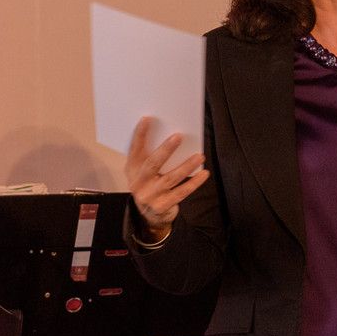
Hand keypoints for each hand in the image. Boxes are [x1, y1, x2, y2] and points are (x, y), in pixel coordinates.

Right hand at [125, 117, 208, 241]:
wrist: (149, 216)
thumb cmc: (150, 185)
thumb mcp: (145, 172)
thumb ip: (152, 156)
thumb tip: (173, 136)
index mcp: (132, 169)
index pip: (134, 149)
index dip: (140, 134)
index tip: (147, 119)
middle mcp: (138, 182)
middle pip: (153, 163)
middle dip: (166, 149)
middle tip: (179, 136)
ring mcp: (149, 196)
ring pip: (170, 178)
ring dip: (187, 166)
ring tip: (199, 156)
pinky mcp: (162, 206)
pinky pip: (181, 192)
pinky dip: (194, 182)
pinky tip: (204, 174)